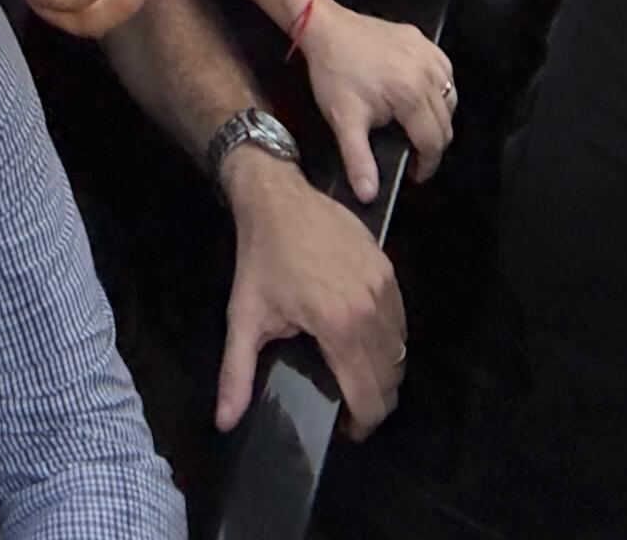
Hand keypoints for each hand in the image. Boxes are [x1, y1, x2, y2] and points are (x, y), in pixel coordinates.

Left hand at [218, 159, 405, 437]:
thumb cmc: (260, 258)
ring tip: (357, 377)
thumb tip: (225, 420)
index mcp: (339, 327)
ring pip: (400, 350)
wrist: (278, 198)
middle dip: (374, 401)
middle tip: (350, 405)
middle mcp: (371, 308)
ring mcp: (385, 285)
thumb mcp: (243, 318)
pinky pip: (400, 320)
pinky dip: (389, 339)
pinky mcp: (388, 267)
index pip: (370, 395)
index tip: (347, 428)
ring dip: (384, 371)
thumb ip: (237, 375)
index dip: (362, 423)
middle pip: (392, 378)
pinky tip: (363, 341)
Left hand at [296, 0, 457, 200]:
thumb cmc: (334, 73)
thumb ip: (359, 161)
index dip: (427, 164)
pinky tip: (421, 94)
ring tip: (416, 127)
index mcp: (412, 96)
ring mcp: (427, 54)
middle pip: (446, 122)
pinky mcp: (422, 40)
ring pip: (450, 97)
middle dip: (433, 144)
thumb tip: (369, 194)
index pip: (434, 141)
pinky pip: (444, 71)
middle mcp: (427, 74)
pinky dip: (439, 87)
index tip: (415, 173)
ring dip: (439, 116)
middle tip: (414, 153)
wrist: (325, 28)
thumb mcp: (343, 121)